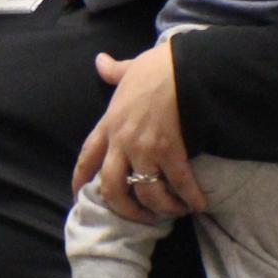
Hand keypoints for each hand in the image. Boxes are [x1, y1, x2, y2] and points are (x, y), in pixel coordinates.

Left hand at [72, 42, 206, 220]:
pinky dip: (190, 198)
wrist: (184, 68)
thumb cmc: (157, 67)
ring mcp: (145, 149)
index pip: (86, 158)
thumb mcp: (129, 69)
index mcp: (109, 124)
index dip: (80, 180)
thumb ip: (114, 71)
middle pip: (112, 188)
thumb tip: (101, 60)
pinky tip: (199, 204)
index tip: (78, 196)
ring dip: (161, 208)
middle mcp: (122, 142)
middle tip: (139, 217)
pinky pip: (178, 184)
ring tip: (174, 211)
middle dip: (125, 209)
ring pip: (146, 192)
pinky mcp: (171, 151)